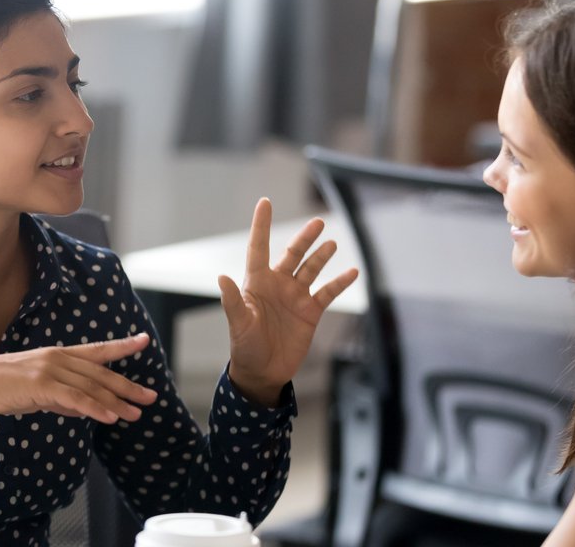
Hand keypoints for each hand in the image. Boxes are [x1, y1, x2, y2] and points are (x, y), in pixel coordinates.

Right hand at [0, 333, 157, 423]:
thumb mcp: (35, 390)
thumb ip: (60, 396)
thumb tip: (82, 407)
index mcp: (56, 355)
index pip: (96, 350)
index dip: (121, 346)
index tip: (143, 341)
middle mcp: (57, 358)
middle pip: (100, 373)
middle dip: (127, 386)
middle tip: (150, 397)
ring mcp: (49, 369)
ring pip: (91, 387)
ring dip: (116, 402)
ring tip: (135, 414)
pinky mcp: (40, 385)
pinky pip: (74, 399)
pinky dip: (94, 408)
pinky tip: (109, 417)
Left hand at [219, 198, 358, 405]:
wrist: (263, 372)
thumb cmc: (245, 347)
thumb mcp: (238, 324)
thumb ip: (233, 301)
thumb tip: (222, 277)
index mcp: (257, 282)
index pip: (258, 247)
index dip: (261, 225)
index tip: (265, 202)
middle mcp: (277, 284)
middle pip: (292, 254)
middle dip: (304, 238)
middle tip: (317, 222)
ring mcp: (295, 297)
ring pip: (311, 269)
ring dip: (321, 256)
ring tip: (332, 243)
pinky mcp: (310, 312)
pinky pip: (328, 292)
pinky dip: (340, 282)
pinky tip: (352, 272)